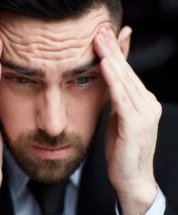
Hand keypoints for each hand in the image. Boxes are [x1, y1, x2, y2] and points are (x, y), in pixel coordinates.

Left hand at [94, 27, 160, 213]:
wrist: (131, 177)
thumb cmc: (122, 148)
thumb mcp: (118, 117)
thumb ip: (116, 98)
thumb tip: (107, 79)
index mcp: (143, 101)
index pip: (126, 72)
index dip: (114, 53)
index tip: (102, 36)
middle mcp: (148, 103)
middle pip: (126, 71)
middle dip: (112, 49)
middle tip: (100, 30)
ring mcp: (145, 113)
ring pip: (125, 80)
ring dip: (111, 58)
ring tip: (99, 40)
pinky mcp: (136, 124)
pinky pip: (122, 98)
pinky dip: (113, 81)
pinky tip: (104, 66)